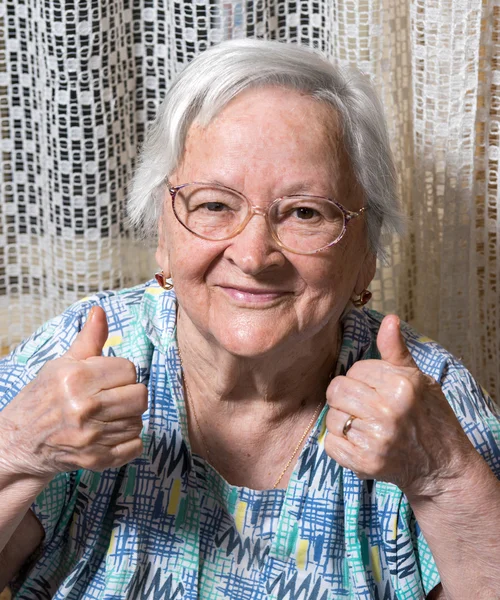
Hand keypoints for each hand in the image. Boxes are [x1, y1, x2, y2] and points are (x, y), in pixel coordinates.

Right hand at [0, 306, 147, 479]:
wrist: (19, 442)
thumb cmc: (43, 398)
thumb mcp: (61, 365)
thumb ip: (88, 340)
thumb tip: (100, 310)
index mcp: (76, 378)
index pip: (129, 369)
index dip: (121, 372)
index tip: (108, 378)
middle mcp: (84, 407)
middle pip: (139, 396)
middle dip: (130, 394)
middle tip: (113, 397)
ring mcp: (90, 436)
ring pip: (138, 421)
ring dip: (129, 417)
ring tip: (108, 415)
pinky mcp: (95, 460)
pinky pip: (135, 446)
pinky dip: (129, 440)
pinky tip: (111, 433)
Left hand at [325, 315, 476, 497]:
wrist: (443, 465)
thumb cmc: (431, 417)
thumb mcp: (419, 379)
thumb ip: (396, 351)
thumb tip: (389, 319)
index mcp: (401, 385)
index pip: (355, 369)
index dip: (360, 378)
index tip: (373, 388)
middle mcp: (388, 411)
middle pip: (337, 391)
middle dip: (344, 396)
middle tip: (360, 405)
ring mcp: (376, 439)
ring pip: (332, 417)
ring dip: (342, 420)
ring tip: (362, 425)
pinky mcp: (365, 463)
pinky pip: (331, 444)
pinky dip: (339, 443)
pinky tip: (358, 441)